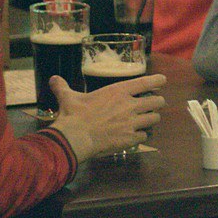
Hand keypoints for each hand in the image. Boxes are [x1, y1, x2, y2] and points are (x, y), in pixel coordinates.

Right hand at [50, 73, 165, 160]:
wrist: (75, 138)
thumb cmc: (73, 115)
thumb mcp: (69, 97)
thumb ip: (64, 87)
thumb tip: (54, 79)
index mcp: (119, 91)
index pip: (147, 82)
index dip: (158, 81)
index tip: (163, 81)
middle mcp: (130, 105)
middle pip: (157, 101)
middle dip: (157, 102)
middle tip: (153, 105)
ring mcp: (132, 123)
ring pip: (154, 118)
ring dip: (151, 119)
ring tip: (147, 120)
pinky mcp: (131, 138)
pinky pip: (145, 136)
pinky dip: (142, 136)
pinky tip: (136, 137)